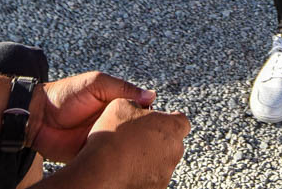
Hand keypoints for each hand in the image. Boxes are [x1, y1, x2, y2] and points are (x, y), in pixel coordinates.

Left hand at [30, 71, 156, 163]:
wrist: (37, 117)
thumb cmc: (65, 94)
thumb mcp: (97, 83)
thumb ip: (123, 88)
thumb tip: (151, 96)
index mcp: (116, 104)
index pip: (141, 112)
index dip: (150, 118)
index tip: (159, 124)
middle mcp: (112, 122)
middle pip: (135, 132)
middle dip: (142, 136)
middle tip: (151, 141)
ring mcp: (102, 139)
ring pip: (124, 147)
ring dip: (129, 150)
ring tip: (138, 152)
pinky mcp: (92, 155)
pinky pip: (107, 161)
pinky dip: (113, 161)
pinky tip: (122, 162)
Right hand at [72, 97, 188, 188]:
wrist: (101, 172)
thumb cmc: (112, 136)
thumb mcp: (121, 104)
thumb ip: (138, 101)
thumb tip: (143, 102)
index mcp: (172, 127)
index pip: (181, 121)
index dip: (168, 120)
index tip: (154, 122)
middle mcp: (175, 151)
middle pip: (172, 143)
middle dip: (158, 140)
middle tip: (136, 139)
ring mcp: (166, 173)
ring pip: (162, 162)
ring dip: (150, 158)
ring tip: (127, 156)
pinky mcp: (157, 188)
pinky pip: (152, 178)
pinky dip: (142, 174)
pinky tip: (125, 170)